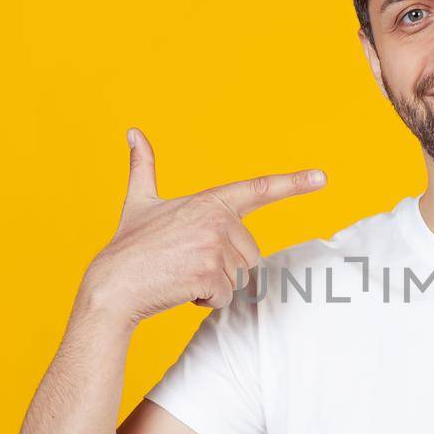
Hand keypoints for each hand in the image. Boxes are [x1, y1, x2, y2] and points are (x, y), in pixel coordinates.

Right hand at [83, 128, 326, 321]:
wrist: (112, 286)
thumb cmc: (129, 246)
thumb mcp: (139, 202)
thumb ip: (143, 167)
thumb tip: (133, 132)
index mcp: (210, 201)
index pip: (259, 189)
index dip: (294, 183)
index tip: (322, 177)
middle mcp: (218, 219)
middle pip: (250, 254)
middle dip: (224, 267)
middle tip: (186, 262)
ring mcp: (216, 246)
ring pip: (239, 277)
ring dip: (214, 285)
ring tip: (181, 274)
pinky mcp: (213, 274)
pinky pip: (226, 296)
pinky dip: (207, 300)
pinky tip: (181, 289)